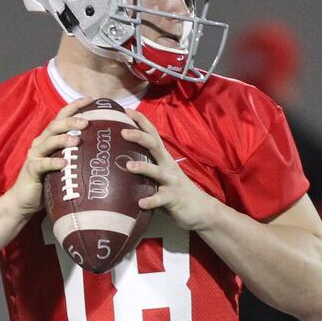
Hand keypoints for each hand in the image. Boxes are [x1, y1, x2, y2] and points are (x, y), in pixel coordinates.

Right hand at [6, 98, 92, 217]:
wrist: (24, 200)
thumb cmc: (48, 181)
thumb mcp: (63, 164)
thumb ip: (75, 153)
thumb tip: (102, 147)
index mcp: (48, 138)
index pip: (61, 117)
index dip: (74, 106)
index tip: (91, 99)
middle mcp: (40, 143)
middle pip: (55, 126)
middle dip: (71, 121)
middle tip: (87, 121)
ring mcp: (34, 156)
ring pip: (48, 142)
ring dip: (63, 139)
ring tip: (77, 139)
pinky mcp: (31, 170)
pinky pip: (42, 165)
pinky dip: (53, 162)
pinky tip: (64, 163)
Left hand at [122, 109, 219, 231]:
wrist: (201, 210)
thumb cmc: (174, 191)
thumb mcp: (161, 175)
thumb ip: (146, 167)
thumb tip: (120, 160)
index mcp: (163, 158)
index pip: (152, 135)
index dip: (141, 121)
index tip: (126, 110)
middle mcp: (168, 166)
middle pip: (154, 146)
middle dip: (139, 137)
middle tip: (122, 132)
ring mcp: (172, 182)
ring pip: (157, 172)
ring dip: (143, 167)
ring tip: (128, 166)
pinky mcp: (174, 199)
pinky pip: (161, 199)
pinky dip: (151, 200)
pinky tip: (141, 202)